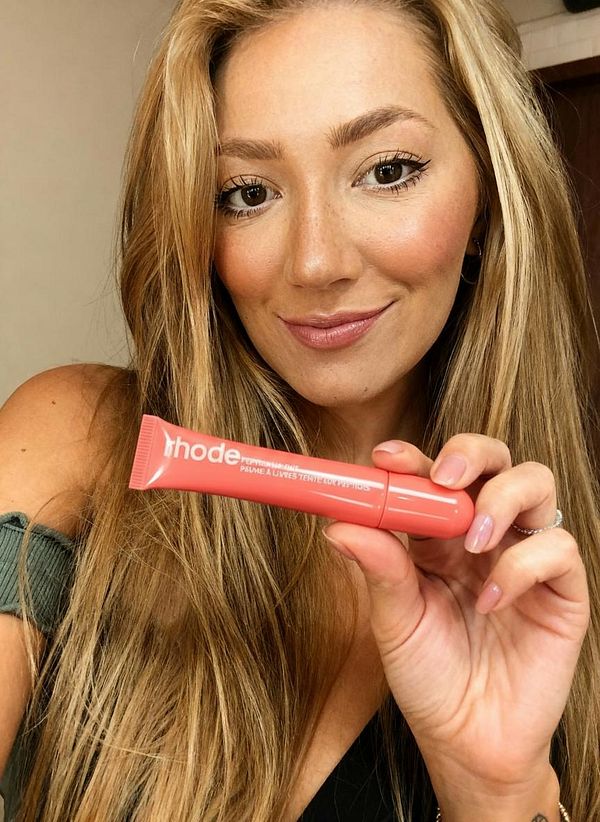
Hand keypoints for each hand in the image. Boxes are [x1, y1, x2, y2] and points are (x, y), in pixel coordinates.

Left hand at [322, 434, 589, 792]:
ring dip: (502, 498)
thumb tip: (338, 524)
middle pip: (493, 460)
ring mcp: (524, 556)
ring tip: (473, 539)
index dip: (413, 458)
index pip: (433, 476)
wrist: (467, 742)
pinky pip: (557, 549)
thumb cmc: (427, 677)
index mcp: (437, 536)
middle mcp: (484, 535)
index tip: (385, 457)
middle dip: (470, 454)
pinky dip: (523, 565)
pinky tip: (492, 602)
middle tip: (442, 479)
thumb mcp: (394, 620)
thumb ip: (378, 569)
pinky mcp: (561, 591)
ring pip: (536, 484)